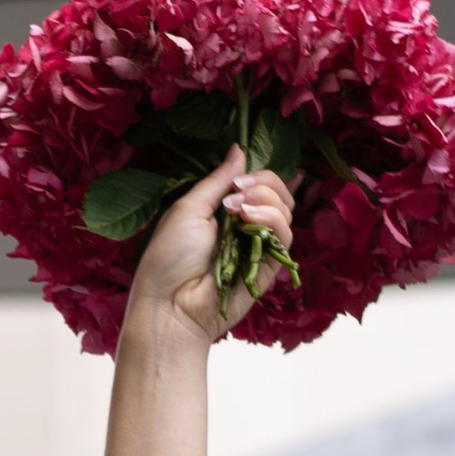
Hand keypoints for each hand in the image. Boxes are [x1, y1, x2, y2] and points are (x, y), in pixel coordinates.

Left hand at [128, 147, 297, 346]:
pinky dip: (272, 219)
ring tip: (238, 208)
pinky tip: (249, 219)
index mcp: (224, 212)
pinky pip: (286, 237)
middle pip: (278, 194)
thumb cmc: (169, 258)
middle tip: (239, 189)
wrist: (169, 305)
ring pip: (285, 212)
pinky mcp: (268, 268)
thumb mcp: (189, 207)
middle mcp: (245, 228)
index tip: (243, 173)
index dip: (262, 174)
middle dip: (265, 182)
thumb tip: (240, 149)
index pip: (258, 185)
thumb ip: (218, 180)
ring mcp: (258, 248)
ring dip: (266, 199)